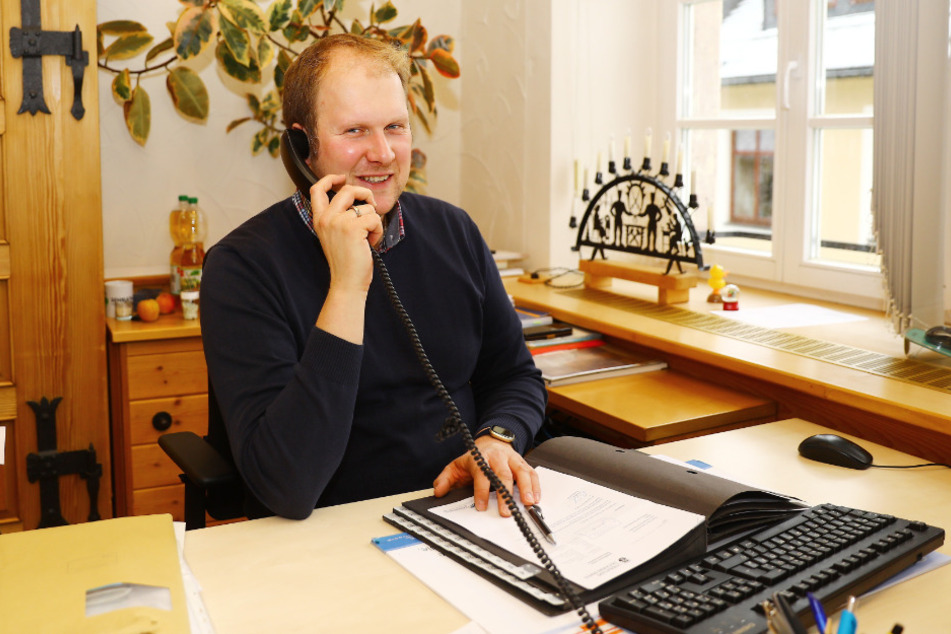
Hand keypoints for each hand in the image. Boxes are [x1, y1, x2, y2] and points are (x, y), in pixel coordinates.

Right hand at [309, 174, 382, 289]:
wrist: (347, 283)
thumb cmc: (346, 262)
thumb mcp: (336, 235)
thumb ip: (340, 216)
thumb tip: (357, 198)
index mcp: (319, 220)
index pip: (317, 190)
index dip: (330, 179)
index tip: (341, 178)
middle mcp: (326, 218)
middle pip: (347, 190)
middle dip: (365, 194)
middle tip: (371, 207)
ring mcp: (338, 222)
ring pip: (366, 207)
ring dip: (373, 222)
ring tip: (367, 239)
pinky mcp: (353, 228)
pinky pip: (374, 218)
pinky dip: (378, 231)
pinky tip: (370, 243)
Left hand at [433, 435, 540, 516]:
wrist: (492, 442)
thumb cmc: (474, 458)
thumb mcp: (456, 466)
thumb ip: (445, 479)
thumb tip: (438, 492)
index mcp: (480, 458)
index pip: (481, 474)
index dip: (481, 491)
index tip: (481, 507)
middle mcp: (498, 457)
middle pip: (503, 474)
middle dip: (505, 493)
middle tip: (506, 511)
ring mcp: (512, 459)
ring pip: (521, 472)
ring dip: (526, 488)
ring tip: (528, 503)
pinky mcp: (523, 463)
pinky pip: (532, 473)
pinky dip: (536, 485)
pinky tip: (536, 498)